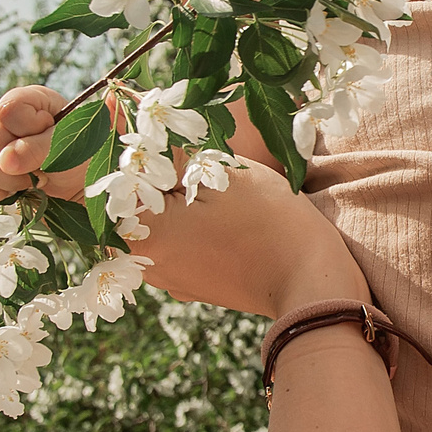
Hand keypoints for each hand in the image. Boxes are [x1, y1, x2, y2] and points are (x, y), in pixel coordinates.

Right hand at [0, 85, 87, 199]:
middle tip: (42, 169)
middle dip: (19, 163)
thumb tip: (6, 160)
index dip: (27, 131)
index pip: (9, 111)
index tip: (47, 138)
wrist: (76, 185)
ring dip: (10, 181)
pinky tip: (17, 190)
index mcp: (26, 100)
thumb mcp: (69, 148)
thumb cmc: (78, 156)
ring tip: (33, 181)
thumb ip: (39, 149)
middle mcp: (1, 119)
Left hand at [127, 160, 367, 318]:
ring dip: (181, 202)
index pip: (120, 182)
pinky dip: (195, 226)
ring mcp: (172, 281)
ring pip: (163, 224)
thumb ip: (176, 155)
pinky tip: (226, 217)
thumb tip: (147, 143)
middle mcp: (148, 265)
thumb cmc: (268, 221)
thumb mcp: (223, 172)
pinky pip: (181, 245)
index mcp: (144, 236)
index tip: (173, 145)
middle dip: (164, 178)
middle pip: (140, 205)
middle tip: (201, 164)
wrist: (311, 282)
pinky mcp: (195, 287)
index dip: (144, 155)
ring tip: (219, 189)